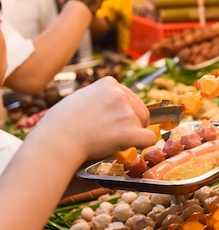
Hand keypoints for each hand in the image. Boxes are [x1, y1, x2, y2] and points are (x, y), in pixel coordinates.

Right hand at [37, 77, 155, 161]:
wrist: (57, 140)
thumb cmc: (61, 122)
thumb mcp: (82, 97)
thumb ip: (101, 97)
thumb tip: (115, 102)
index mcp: (109, 83)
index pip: (130, 97)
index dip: (126, 111)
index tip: (116, 120)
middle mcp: (120, 95)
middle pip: (142, 110)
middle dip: (134, 122)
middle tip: (117, 133)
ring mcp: (126, 113)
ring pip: (144, 125)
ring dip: (134, 133)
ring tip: (112, 139)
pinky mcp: (130, 132)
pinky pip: (149, 138)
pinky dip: (144, 143)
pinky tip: (133, 146)